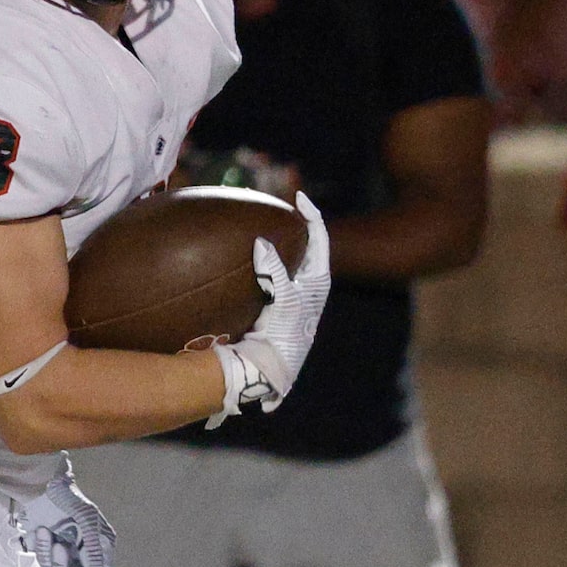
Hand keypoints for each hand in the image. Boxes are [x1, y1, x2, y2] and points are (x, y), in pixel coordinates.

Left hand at [20, 460, 114, 566]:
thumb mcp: (86, 519)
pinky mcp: (47, 548)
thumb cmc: (69, 496)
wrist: (42, 483)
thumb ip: (93, 549)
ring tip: (42, 531)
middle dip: (61, 565)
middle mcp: (84, 551)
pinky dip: (36, 549)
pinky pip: (41, 561)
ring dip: (46, 553)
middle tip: (57, 545)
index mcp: (101, 544)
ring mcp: (66, 550)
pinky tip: (36, 532)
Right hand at [235, 189, 330, 410]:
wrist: (271, 369)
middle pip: (306, 246)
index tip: (298, 198)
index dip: (310, 214)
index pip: (319, 237)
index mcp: (318, 281)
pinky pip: (272, 275)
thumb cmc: (283, 336)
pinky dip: (264, 262)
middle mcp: (309, 286)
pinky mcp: (278, 305)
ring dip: (279, 245)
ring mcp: (294, 296)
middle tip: (278, 209)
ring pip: (289, 261)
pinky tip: (248, 259)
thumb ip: (273, 269)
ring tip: (264, 228)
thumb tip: (262, 242)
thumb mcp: (283, 299)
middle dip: (294, 227)